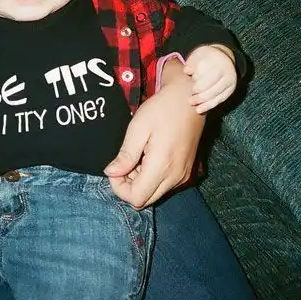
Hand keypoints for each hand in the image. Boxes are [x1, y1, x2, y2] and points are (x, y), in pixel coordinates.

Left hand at [104, 60, 204, 208]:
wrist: (189, 99)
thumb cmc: (162, 109)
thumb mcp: (138, 127)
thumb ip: (125, 155)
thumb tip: (110, 173)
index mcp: (162, 166)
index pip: (135, 198)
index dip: (119, 188)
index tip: (115, 168)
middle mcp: (175, 177)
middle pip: (144, 200)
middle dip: (128, 187)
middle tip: (124, 162)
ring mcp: (182, 176)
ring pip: (153, 194)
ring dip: (140, 182)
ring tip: (138, 156)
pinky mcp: (185, 172)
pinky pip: (164, 186)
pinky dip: (152, 178)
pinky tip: (149, 157)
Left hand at [183, 45, 236, 113]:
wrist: (221, 58)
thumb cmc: (205, 57)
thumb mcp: (198, 54)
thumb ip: (191, 62)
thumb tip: (187, 71)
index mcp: (219, 60)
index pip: (210, 74)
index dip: (200, 83)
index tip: (190, 88)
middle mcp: (228, 70)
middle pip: (214, 86)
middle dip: (201, 94)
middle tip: (190, 98)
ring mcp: (230, 81)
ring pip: (217, 94)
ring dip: (203, 101)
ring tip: (192, 103)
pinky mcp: (230, 89)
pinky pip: (220, 100)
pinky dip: (209, 105)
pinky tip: (199, 109)